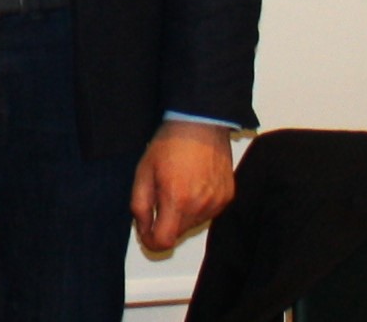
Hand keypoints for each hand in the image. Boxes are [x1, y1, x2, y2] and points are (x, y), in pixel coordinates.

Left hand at [130, 120, 235, 251]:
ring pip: (193, 223)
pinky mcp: (228, 198)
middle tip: (157, 198)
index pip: (164, 241)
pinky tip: (192, 184)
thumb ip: (139, 204)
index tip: (144, 231)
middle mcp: (200, 207)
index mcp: (176, 200)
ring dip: (181, 214)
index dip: (151, 241)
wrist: (200, 124)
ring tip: (176, 186)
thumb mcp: (143, 171)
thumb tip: (142, 228)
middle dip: (165, 223)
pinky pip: (208, 213)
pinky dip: (197, 206)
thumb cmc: (168, 145)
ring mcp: (217, 204)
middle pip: (178, 233)